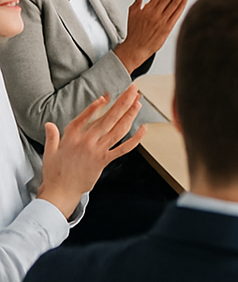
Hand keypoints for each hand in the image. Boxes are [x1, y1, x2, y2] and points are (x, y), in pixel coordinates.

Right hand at [36, 86, 145, 219]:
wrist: (60, 192)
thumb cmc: (55, 173)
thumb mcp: (49, 152)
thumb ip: (52, 136)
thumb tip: (49, 124)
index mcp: (72, 136)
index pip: (87, 115)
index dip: (97, 105)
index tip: (107, 95)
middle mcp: (86, 141)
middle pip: (108, 117)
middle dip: (123, 101)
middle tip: (133, 89)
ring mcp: (97, 150)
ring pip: (118, 129)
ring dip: (130, 115)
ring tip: (138, 103)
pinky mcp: (104, 161)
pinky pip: (123, 148)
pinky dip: (135, 139)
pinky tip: (144, 129)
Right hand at [114, 0, 192, 73]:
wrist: (136, 49)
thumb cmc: (135, 32)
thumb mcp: (133, 14)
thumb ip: (137, 1)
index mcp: (148, 8)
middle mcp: (156, 12)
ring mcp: (164, 19)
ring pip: (175, 0)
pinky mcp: (169, 27)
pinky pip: (178, 11)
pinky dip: (184, 0)